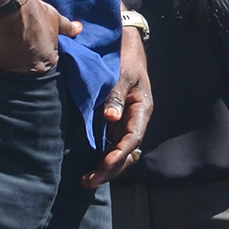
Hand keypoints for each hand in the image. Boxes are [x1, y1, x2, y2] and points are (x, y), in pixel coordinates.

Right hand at [0, 0, 81, 75]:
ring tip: (11, 47)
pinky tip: (1, 49)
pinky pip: (1, 67)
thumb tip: (79, 28)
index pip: (48, 63)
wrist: (11, 8)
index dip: (40, 53)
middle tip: (21, 46)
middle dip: (27, 60)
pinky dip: (1, 60)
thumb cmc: (36, 13)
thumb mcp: (55, 19)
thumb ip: (67, 28)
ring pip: (15, 69)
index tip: (34, 45)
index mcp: (50, 61)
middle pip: (31, 69)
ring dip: (14, 62)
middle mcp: (35, 69)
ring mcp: (16, 69)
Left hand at [85, 25, 150, 186]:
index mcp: (142, 109)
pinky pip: (110, 145)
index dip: (120, 153)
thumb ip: (117, 96)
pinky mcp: (114, 123)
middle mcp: (135, 120)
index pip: (133, 137)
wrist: (124, 47)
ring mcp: (124, 123)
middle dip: (110, 168)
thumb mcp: (123, 74)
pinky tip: (88, 168)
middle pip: (126, 152)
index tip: (105, 162)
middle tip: (89, 181)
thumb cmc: (124, 58)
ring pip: (118, 152)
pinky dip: (100, 158)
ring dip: (105, 168)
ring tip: (86, 181)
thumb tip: (110, 118)